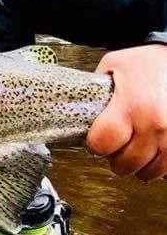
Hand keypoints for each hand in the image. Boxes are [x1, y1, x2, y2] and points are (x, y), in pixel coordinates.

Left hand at [86, 44, 166, 180]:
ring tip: (132, 149)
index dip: (94, 146)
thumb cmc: (145, 63)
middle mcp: (154, 123)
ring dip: (137, 165)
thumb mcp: (111, 65)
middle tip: (113, 146)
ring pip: (148, 172)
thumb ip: (94, 88)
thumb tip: (77, 109)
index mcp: (131, 105)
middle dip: (114, 158)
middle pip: (125, 163)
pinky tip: (150, 152)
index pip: (103, 143)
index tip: (94, 141)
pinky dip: (157, 165)